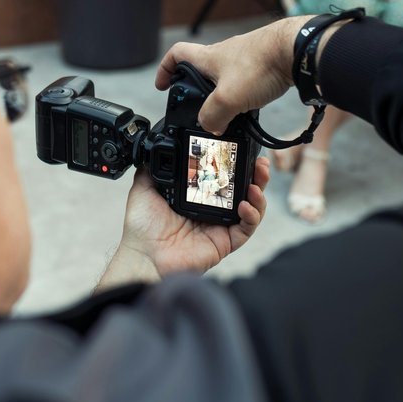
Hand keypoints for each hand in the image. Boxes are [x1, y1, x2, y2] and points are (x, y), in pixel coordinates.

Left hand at [97, 160, 269, 287]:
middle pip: (243, 189)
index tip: (240, 150)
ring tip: (256, 182)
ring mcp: (220, 226)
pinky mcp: (225, 242)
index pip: (223, 176)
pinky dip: (251, 216)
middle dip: (255, 175)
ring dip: (259, 193)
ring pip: (251, 207)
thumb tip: (155, 146)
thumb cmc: (142, 228)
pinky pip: (247, 229)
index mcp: (196, 196)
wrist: (143, 255)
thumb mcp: (144, 188)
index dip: (235, 163)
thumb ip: (152, 168)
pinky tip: (244, 205)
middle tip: (260, 163)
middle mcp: (212, 210)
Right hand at [155, 17, 300, 135]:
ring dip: (223, 96)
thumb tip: (210, 126)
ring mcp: (245, 59)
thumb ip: (212, 116)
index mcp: (208, 58)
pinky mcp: (263, 65)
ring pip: (226, 79)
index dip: (165, 69)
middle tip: (198, 110)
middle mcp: (225, 55)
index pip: (177, 55)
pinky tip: (252, 110)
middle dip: (197, 91)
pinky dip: (244, 97)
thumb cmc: (261, 65)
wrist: (297, 51)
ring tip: (227, 116)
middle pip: (202, 70)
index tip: (162, 85)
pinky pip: (247, 83)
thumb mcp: (228, 99)